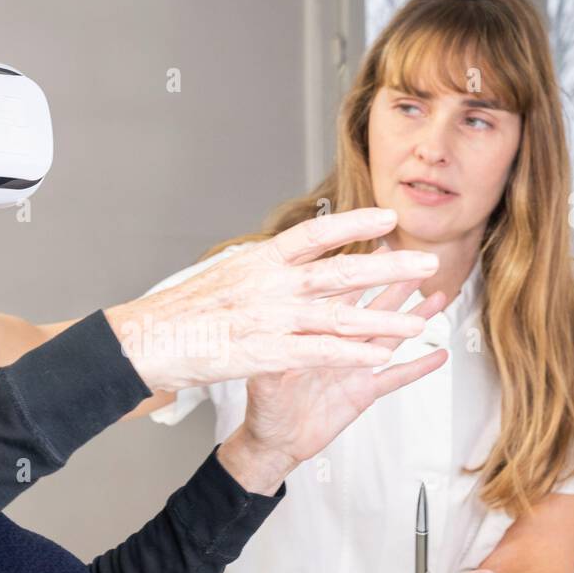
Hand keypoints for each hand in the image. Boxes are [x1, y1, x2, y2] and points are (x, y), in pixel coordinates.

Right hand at [104, 208, 440, 391]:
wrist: (147, 341)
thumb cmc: (179, 313)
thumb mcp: (222, 276)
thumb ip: (258, 272)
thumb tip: (279, 261)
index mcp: (260, 260)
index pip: (316, 234)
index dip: (355, 223)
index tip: (388, 217)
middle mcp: (270, 283)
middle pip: (342, 271)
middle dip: (389, 267)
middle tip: (426, 259)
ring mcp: (270, 317)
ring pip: (340, 315)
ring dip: (384, 318)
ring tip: (420, 319)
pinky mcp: (267, 353)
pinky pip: (321, 352)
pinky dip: (354, 353)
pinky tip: (380, 355)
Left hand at [233, 278, 447, 468]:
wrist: (273, 444)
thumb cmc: (264, 410)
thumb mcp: (263, 382)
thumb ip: (273, 360)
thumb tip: (272, 337)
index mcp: (314, 334)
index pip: (340, 296)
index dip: (359, 271)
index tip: (378, 245)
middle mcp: (337, 345)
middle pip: (372, 308)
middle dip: (395, 283)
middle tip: (417, 260)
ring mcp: (353, 367)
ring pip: (389, 336)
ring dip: (413, 317)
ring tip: (438, 295)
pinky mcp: (363, 393)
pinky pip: (396, 378)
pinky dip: (418, 367)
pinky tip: (439, 353)